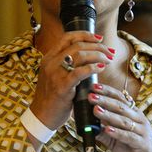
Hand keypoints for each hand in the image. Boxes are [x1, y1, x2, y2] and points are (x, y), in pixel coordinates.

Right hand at [26, 32, 112, 148]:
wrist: (42, 115)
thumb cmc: (53, 96)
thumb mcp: (55, 75)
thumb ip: (67, 64)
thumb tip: (88, 55)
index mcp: (49, 58)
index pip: (68, 37)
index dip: (86, 35)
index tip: (99, 38)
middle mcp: (51, 63)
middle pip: (78, 45)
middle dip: (97, 46)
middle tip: (109, 51)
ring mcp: (55, 75)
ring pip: (80, 55)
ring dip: (98, 55)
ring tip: (108, 60)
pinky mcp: (62, 87)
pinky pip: (80, 72)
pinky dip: (93, 68)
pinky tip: (101, 68)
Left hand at [92, 84, 151, 151]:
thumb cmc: (137, 149)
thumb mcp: (118, 140)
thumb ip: (104, 132)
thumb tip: (88, 126)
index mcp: (134, 114)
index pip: (120, 98)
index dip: (107, 92)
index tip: (94, 86)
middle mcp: (139, 119)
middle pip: (121, 106)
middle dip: (105, 100)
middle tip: (91, 96)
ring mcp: (142, 131)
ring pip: (124, 120)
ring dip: (109, 114)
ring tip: (96, 110)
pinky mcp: (142, 144)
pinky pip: (129, 136)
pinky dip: (118, 132)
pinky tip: (107, 129)